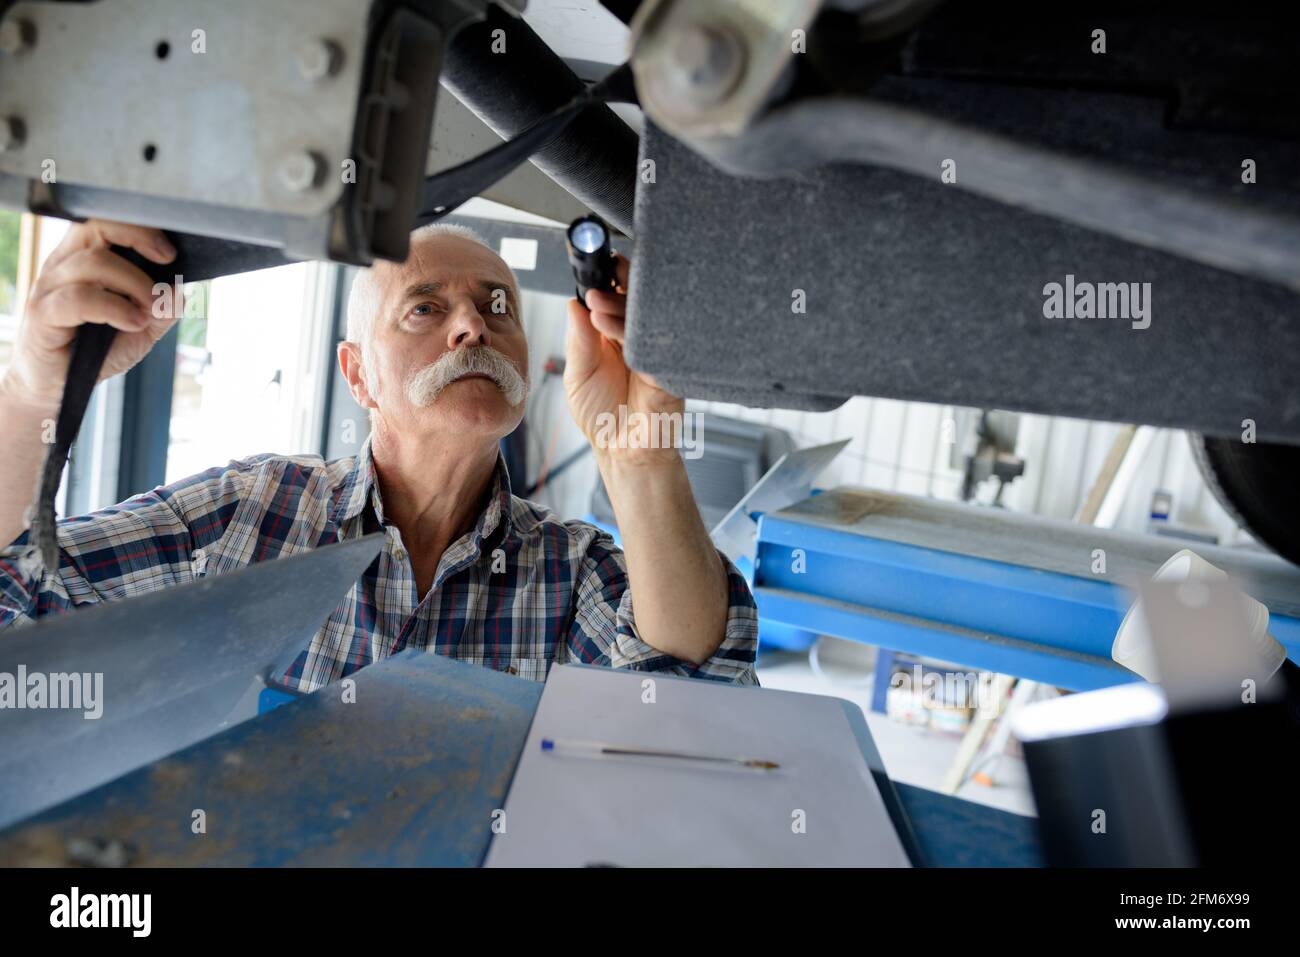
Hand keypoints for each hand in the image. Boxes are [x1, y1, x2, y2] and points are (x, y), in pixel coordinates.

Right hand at [1, 219, 180, 409]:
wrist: (59, 386)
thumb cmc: (96, 351)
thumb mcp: (142, 329)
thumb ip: (163, 308)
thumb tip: (179, 289)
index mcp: (83, 259)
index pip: (106, 222)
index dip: (140, 229)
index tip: (170, 253)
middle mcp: (63, 266)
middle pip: (97, 228)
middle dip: (139, 243)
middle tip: (163, 275)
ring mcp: (49, 287)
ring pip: (93, 264)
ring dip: (134, 286)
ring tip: (148, 313)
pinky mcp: (43, 314)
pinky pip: (79, 298)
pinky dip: (115, 308)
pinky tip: (133, 323)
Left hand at [564, 254, 683, 464]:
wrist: (623, 450)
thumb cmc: (602, 416)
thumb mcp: (577, 376)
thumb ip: (578, 341)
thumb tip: (573, 304)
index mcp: (612, 335)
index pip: (612, 298)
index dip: (606, 281)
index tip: (595, 268)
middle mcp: (635, 339)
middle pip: (632, 300)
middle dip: (615, 287)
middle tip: (596, 286)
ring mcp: (654, 351)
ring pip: (645, 316)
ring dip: (621, 306)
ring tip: (597, 305)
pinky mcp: (668, 367)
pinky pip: (656, 342)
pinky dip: (635, 333)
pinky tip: (617, 331)